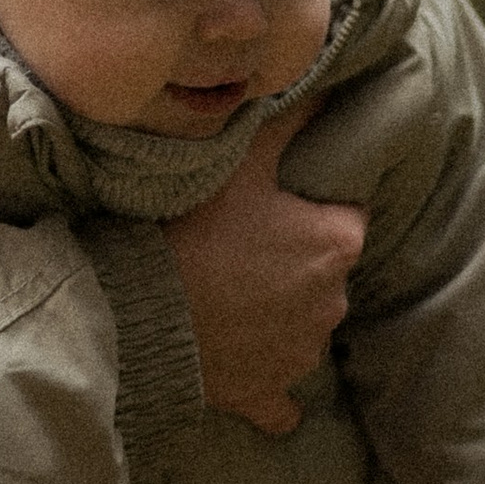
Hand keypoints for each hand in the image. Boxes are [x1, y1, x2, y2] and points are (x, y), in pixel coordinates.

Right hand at [162, 109, 367, 434]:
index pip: (345, 212)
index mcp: (336, 243)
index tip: (274, 199)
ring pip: (301, 325)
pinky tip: (243, 362)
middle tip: (240, 241)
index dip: (309, 202)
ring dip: (276, 312)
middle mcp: (332, 302)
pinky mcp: (267, 394)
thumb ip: (290, 122)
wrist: (139, 315)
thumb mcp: (241, 163)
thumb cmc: (192, 230)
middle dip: (293, 258)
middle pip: (323, 270)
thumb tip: (325, 86)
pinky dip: (266, 378)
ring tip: (225, 290)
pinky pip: (279, 397)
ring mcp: (301, 355)